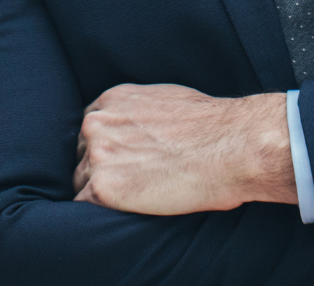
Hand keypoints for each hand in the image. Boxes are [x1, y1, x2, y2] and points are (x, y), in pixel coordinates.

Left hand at [72, 83, 293, 214]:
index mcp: (111, 100)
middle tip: (130, 185)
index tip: (120, 163)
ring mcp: (98, 154)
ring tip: (132, 201)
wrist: (231, 147)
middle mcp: (97, 123)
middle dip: (101, 170)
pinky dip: (100, 213)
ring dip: (101, 193)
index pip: (89, 129)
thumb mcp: (167, 101)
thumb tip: (141, 126)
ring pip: (82, 182)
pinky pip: (84, 207)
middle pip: (81, 155)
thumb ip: (141, 114)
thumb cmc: (213, 126)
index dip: (104, 149)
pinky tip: (123, 214)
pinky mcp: (104, 187)